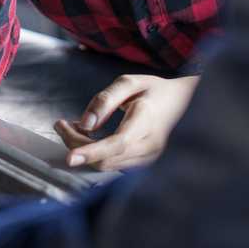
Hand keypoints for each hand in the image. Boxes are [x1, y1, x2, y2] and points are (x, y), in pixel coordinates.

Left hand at [54, 74, 198, 170]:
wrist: (187, 104)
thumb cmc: (156, 90)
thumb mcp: (130, 83)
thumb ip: (105, 100)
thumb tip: (85, 124)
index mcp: (147, 122)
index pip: (117, 144)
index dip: (91, 152)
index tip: (69, 157)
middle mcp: (150, 146)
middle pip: (106, 158)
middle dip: (76, 145)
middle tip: (60, 123)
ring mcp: (149, 159)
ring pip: (107, 165)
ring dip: (83, 149)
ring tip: (71, 126)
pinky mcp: (145, 164)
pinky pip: (114, 164)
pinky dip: (95, 153)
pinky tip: (88, 136)